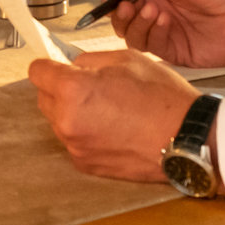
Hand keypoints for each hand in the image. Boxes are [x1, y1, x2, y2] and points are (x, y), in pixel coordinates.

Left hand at [29, 50, 197, 180]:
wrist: (187, 138)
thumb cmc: (162, 97)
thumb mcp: (126, 59)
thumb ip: (89, 60)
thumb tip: (72, 65)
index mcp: (73, 89)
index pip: (38, 72)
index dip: (49, 65)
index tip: (57, 66)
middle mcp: (67, 121)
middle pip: (44, 98)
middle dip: (60, 88)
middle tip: (91, 85)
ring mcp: (76, 146)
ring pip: (58, 121)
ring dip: (72, 112)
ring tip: (107, 108)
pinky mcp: (86, 165)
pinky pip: (74, 141)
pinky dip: (85, 133)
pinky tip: (111, 127)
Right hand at [109, 0, 224, 66]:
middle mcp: (161, 12)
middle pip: (126, 20)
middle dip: (122, 14)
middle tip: (128, 7)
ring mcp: (167, 34)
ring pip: (135, 36)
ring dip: (137, 24)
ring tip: (152, 11)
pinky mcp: (175, 52)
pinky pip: (152, 48)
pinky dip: (152, 34)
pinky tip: (163, 21)